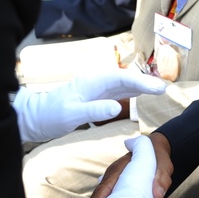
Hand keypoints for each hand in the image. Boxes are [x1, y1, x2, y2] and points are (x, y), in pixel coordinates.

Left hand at [13, 70, 165, 142]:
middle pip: (125, 79)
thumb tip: (117, 108)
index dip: (141, 82)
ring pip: (123, 85)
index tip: (157, 88)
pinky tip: (139, 94)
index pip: (122, 78)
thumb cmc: (50, 116)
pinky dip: (131, 92)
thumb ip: (94, 111)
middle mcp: (96, 82)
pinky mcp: (94, 98)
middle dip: (145, 83)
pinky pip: (116, 92)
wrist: (34, 118)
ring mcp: (96, 89)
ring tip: (159, 89)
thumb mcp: (71, 115)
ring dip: (140, 86)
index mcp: (92, 82)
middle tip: (165, 88)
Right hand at [88, 132, 173, 197]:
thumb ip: (161, 177)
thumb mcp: (163, 165)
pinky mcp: (117, 184)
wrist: (155, 148)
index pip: (104, 187)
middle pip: (99, 194)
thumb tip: (157, 194)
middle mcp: (113, 174)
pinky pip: (110, 196)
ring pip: (103, 196)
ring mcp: (113, 179)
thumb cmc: (158, 156)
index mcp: (119, 168)